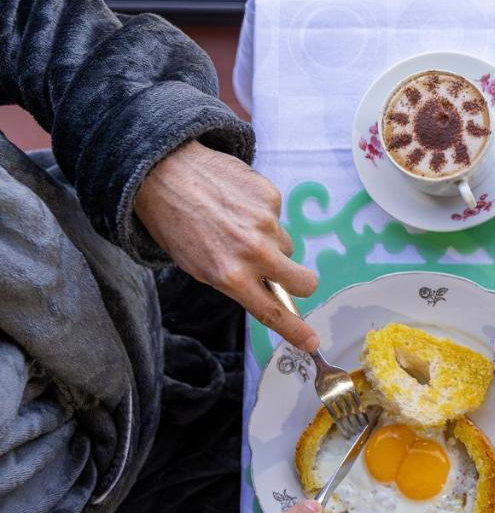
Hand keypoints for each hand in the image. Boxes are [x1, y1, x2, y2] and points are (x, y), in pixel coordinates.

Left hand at [135, 141, 318, 351]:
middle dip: (300, 282)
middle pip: (304, 281)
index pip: (273, 312)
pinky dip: (261, 214)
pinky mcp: (271, 196)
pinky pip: (278, 216)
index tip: (313, 342)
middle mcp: (254, 252)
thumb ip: (237, 283)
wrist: (163, 170)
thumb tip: (271, 293)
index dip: (296, 331)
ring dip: (270, 242)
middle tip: (283, 273)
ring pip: (287, 246)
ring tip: (237, 224)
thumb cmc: (175, 224)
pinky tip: (236, 203)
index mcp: (230, 276)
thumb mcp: (198, 266)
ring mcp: (266, 222)